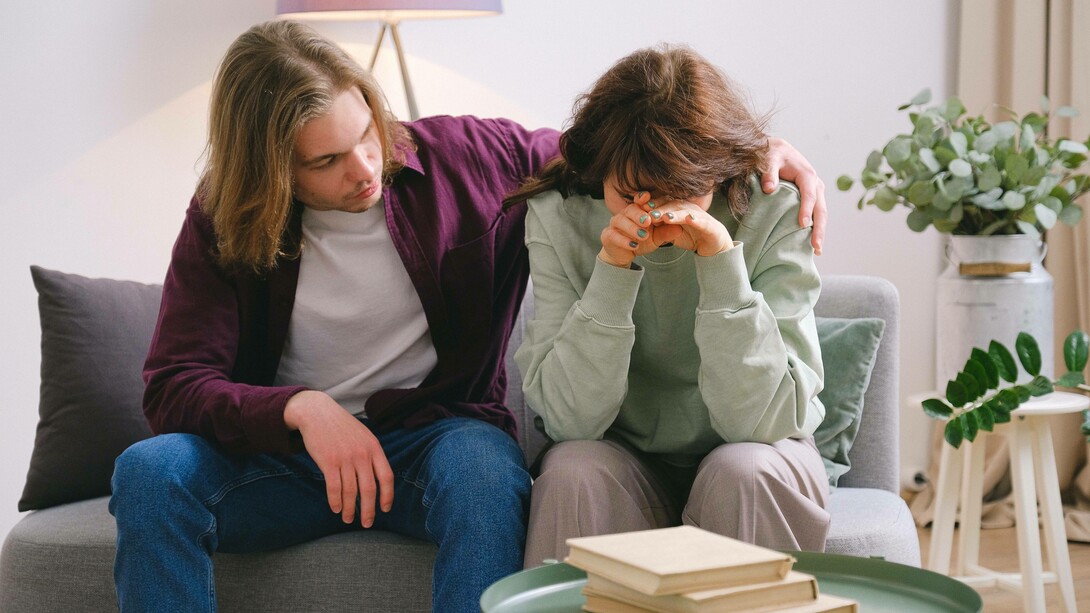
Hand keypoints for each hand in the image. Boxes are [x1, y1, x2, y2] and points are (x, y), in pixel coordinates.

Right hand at [284, 391, 393, 526]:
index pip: (386, 477)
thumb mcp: (364, 436)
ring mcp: (345, 458)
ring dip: (349, 509)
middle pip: (369, 490)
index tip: (385, 509)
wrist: (317, 412)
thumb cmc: (341, 426)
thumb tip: (377, 479)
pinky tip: (335, 509)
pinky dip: (335, 501)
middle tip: (366, 523)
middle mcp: (362, 454)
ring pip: (350, 492)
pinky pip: (334, 488)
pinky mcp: (328, 462)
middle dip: (368, 510)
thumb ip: (371, 454)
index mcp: (374, 448)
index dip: (387, 496)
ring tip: (348, 519)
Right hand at [598, 193, 660, 267]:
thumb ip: (666, 232)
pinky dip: (624, 240)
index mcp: (636, 211)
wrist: (624, 254)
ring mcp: (614, 225)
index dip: (642, 198)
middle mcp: (624, 214)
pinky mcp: (607, 236)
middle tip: (648, 221)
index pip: (638, 200)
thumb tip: (680, 229)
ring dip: (632, 228)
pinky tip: (633, 246)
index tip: (648, 198)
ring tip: (643, 235)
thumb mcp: (656, 237)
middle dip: (639, 214)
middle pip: (629, 209)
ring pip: (620, 221)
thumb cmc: (641, 241)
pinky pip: (613, 236)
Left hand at [643, 194, 731, 255]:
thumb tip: (642, 222)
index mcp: (677, 208)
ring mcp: (699, 215)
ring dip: (674, 213)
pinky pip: (701, 221)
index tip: (637, 205)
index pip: (662, 202)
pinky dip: (695, 219)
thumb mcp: (670, 232)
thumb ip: (659, 226)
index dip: (650, 202)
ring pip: (684, 211)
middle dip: (659, 206)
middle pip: (671, 204)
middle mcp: (687, 208)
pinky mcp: (709, 225)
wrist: (712, 244)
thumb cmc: (691, 235)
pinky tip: (689, 219)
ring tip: (663, 217)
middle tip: (647, 210)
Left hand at [762, 137, 825, 254]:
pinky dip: (815, 228)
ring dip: (820, 232)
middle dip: (819, 228)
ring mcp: (815, 192)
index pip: (809, 194)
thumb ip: (768, 172)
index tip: (803, 225)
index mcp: (807, 175)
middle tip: (816, 247)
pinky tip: (811, 244)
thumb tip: (769, 188)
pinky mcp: (811, 199)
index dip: (807, 209)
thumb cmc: (772, 155)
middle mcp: (815, 184)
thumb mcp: (769, 159)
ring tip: (817, 251)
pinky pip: (816, 215)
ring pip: (821, 214)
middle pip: (821, 209)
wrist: (778, 150)